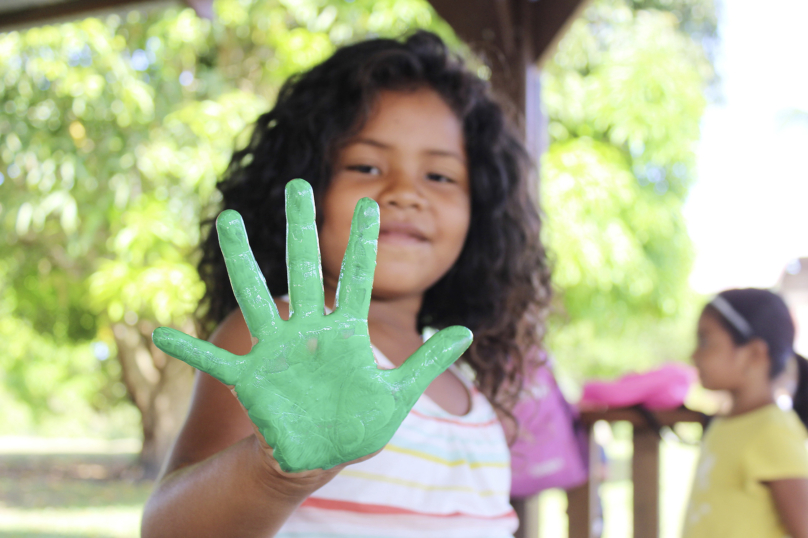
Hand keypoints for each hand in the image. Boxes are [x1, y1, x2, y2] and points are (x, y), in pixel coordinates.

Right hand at [152, 179, 471, 471]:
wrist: (320, 457)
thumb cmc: (357, 425)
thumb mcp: (398, 394)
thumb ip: (428, 361)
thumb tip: (468, 331)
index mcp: (346, 332)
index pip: (358, 278)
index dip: (364, 242)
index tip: (372, 204)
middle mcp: (309, 330)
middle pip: (304, 269)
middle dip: (303, 228)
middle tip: (300, 184)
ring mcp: (277, 350)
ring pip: (257, 295)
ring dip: (243, 260)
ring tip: (231, 220)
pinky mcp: (252, 378)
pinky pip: (215, 362)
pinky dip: (187, 350)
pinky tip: (158, 332)